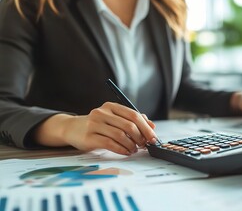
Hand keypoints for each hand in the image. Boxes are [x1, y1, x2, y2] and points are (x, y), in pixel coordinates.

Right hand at [34, 102, 156, 154]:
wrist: (72, 128)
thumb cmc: (98, 124)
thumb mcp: (114, 118)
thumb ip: (132, 120)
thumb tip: (152, 126)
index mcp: (111, 106)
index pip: (134, 115)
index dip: (146, 127)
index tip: (153, 137)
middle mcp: (102, 113)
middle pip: (128, 125)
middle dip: (140, 137)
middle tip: (144, 145)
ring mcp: (94, 124)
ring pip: (120, 135)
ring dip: (131, 145)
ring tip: (134, 149)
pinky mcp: (89, 137)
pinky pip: (110, 144)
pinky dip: (122, 149)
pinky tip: (126, 152)